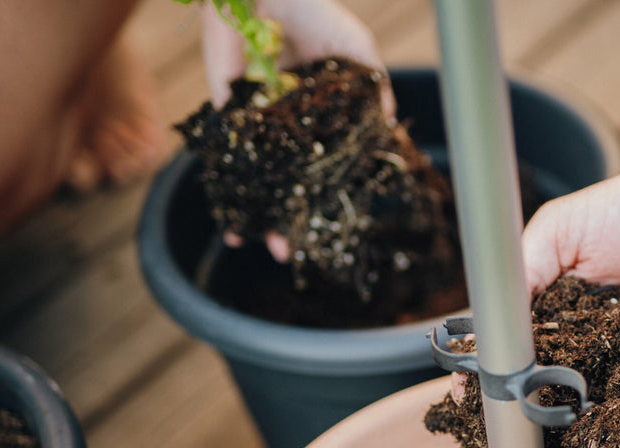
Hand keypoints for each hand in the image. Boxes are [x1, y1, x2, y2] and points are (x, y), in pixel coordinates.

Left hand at [200, 0, 389, 259]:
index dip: (332, 198)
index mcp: (323, 116)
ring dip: (263, 214)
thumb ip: (376, 89)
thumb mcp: (357, 50)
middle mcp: (292, 126)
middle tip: (296, 251)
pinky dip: (226, 192)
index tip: (336, 229)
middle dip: (295, 218)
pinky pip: (227, 160)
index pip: (329, 166)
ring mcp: (260, 124)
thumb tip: (393, 129)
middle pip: (294, 181)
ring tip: (270, 245)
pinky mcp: (228, 112)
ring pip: (262, 179)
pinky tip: (231, 225)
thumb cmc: (313, 9)